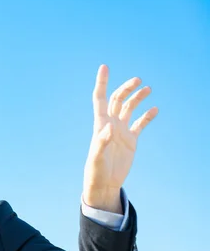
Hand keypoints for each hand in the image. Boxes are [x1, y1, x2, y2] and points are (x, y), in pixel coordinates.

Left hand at [83, 65, 158, 212]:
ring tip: (148, 89)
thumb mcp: (97, 157)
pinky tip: (155, 109)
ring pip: (129, 108)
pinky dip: (147, 116)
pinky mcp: (130, 140)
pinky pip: (140, 124)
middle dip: (126, 88)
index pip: (100, 98)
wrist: (104, 183)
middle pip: (118, 100)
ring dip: (137, 98)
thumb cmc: (96, 171)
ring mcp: (121, 131)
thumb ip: (101, 142)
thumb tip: (109, 129)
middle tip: (138, 80)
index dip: (102, 83)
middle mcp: (110, 124)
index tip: (104, 67)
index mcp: (100, 124)